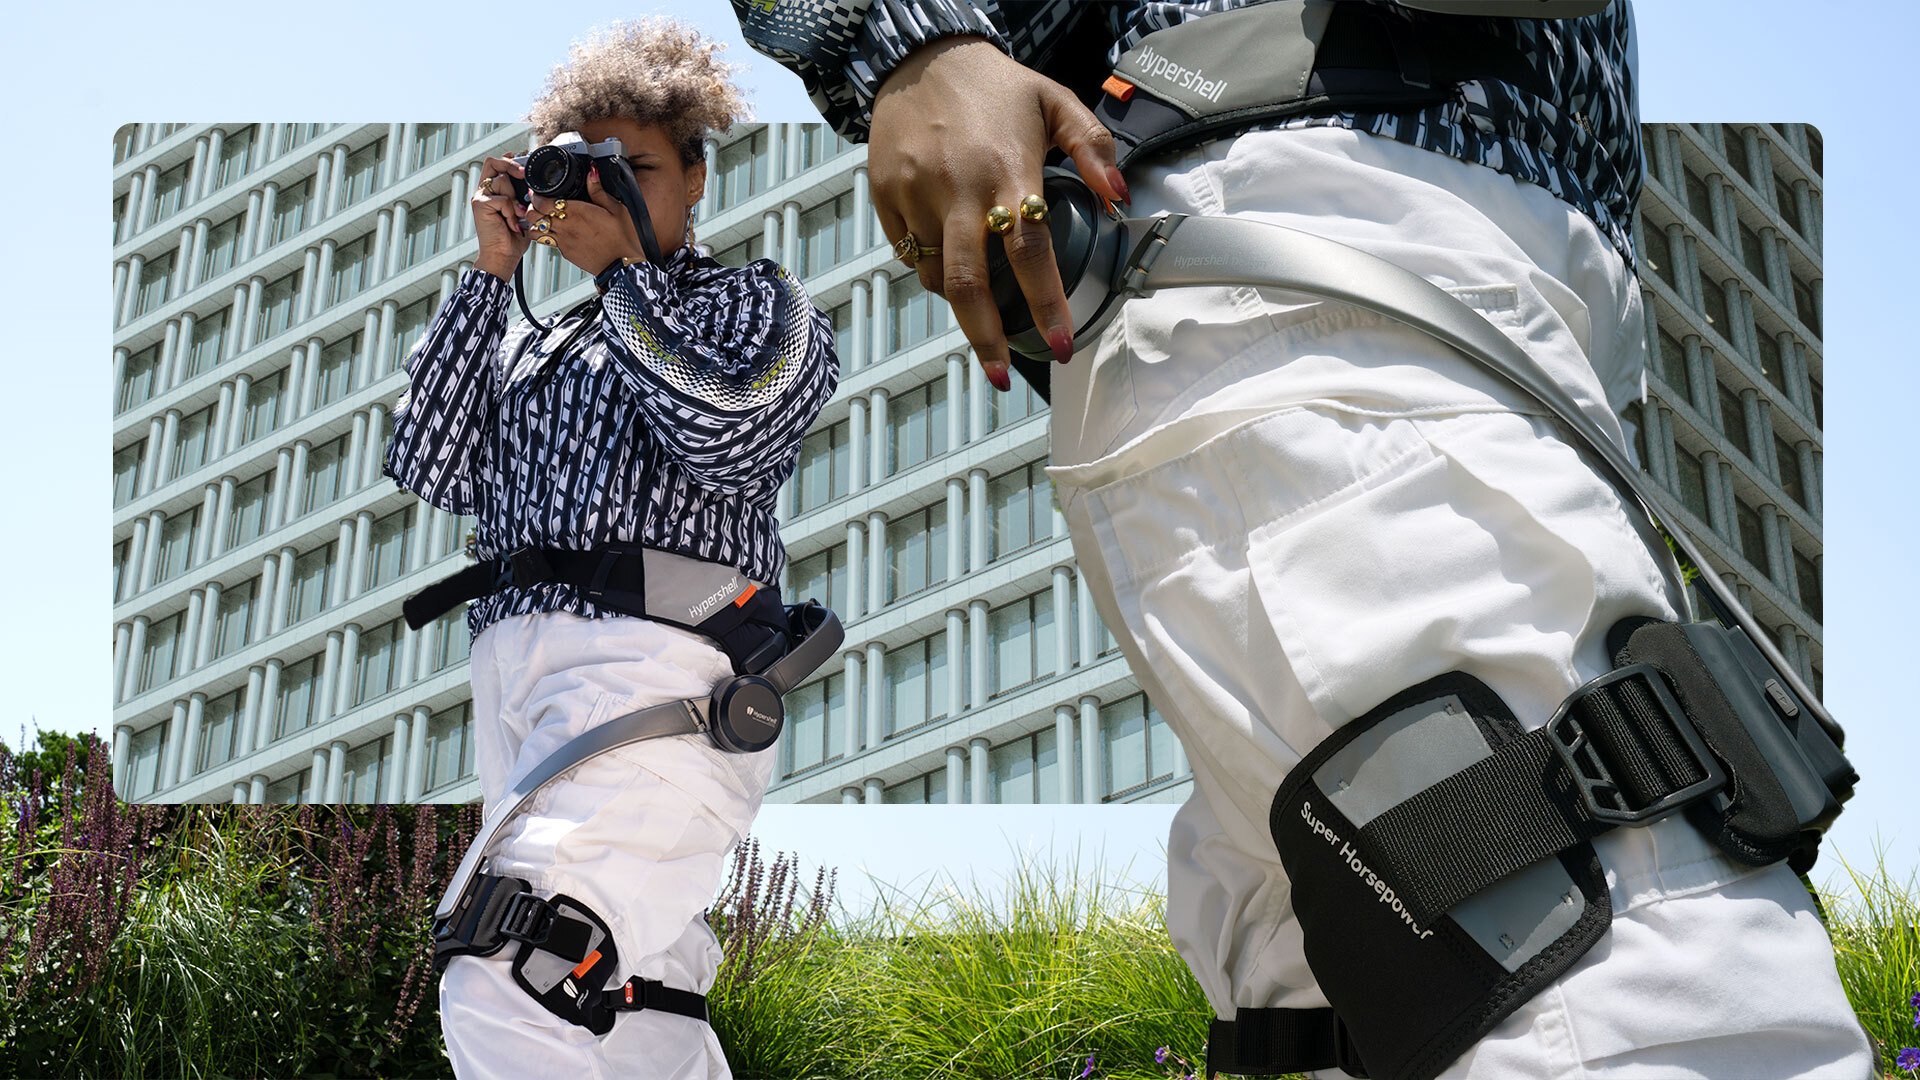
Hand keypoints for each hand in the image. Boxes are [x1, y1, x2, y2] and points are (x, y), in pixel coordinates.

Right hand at [471, 155, 530, 279]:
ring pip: (501, 180)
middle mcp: (483, 192)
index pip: (495, 164)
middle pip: (493, 162)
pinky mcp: (480, 205)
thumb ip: (523, 195)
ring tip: (518, 215)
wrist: (503, 256)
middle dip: (511, 165)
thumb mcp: (522, 211)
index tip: (523, 166)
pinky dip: (511, 211)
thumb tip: (532, 182)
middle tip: (523, 175)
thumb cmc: (513, 237)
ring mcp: (480, 197)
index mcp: (492, 191)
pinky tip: (512, 223)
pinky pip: (502, 198)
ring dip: (515, 197)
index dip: (508, 160)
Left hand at [524, 165, 645, 278]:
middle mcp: (566, 227)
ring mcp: (563, 242)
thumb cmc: (622, 239)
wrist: (622, 266)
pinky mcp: (566, 254)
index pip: (543, 202)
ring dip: (536, 224)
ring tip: (543, 219)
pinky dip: (546, 236)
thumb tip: (592, 173)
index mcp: (577, 212)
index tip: (540, 193)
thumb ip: (599, 190)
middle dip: (532, 208)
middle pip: (533, 216)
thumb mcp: (616, 209)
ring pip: (535, 232)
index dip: (537, 196)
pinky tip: (557, 233)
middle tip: (539, 205)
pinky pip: (548, 243)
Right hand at [869, 37, 1127, 390]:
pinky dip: (931, 264)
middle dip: (986, 338)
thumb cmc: (995, 85)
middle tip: (1001, 376)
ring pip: (938, 273)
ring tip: (979, 296)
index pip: (1030, 252)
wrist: (920, 55)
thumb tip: (1119, 198)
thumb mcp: (1055, 101)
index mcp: (1007, 170)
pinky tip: (948, 249)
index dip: (1045, 303)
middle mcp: (959, 189)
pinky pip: (910, 251)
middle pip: (969, 284)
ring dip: (960, 299)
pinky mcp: (885, 195)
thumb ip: (1093, 149)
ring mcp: (916, 194)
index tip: (1058, 343)